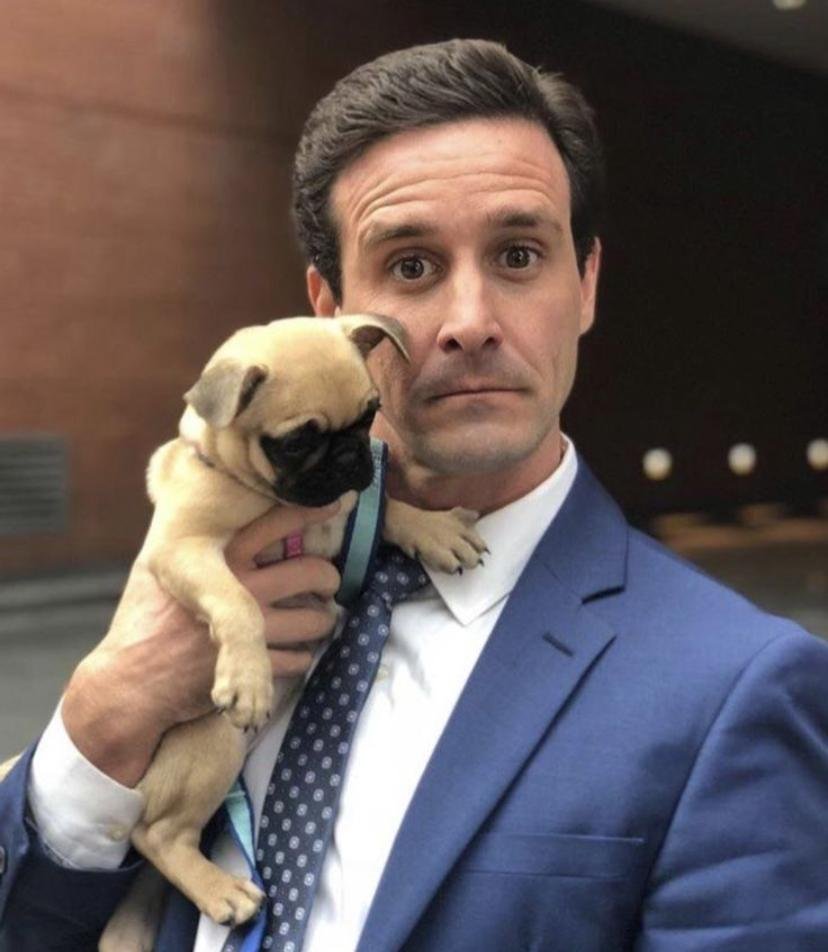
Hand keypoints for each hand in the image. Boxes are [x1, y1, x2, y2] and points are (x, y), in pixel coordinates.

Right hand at [62, 501, 340, 786]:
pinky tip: (291, 652)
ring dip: (321, 621)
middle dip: (328, 578)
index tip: (334, 504)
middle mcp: (242, 590)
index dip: (311, 511)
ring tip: (316, 620)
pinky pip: (301, 657)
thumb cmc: (144, 622)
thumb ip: (187, 544)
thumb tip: (202, 510)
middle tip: (325, 583)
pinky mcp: (256, 668)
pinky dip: (301, 656)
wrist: (132, 685)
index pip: (278, 523)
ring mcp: (252, 631)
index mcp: (220, 559)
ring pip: (316, 619)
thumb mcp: (155, 568)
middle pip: (313, 572)